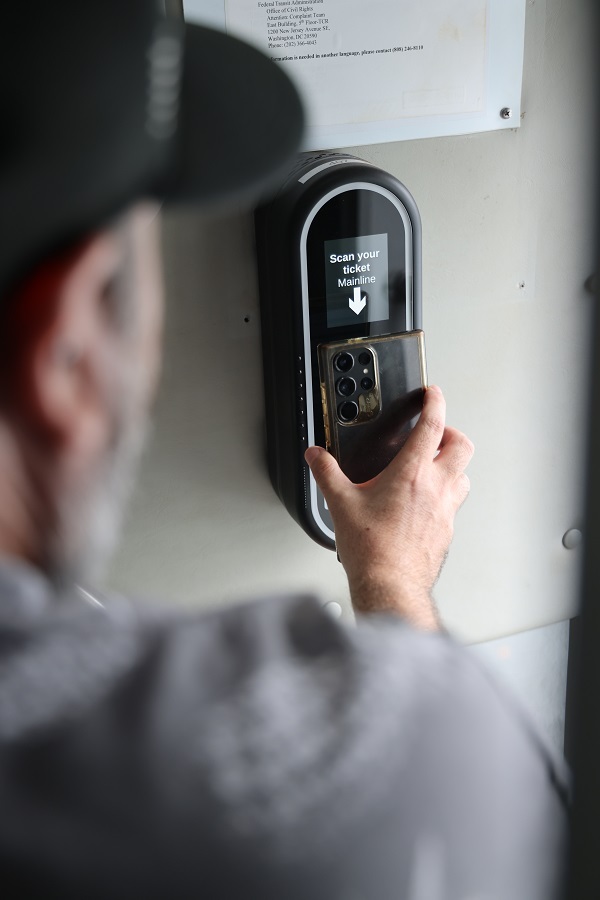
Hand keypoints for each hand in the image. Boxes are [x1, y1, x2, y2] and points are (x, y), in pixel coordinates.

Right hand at [305, 386, 472, 629]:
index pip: (433, 426)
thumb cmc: (371, 550)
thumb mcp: (340, 504)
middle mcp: (436, 488)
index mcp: (411, 474)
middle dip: (450, 433)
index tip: (434, 394)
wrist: (391, 586)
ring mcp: (445, 510)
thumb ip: (326, 473)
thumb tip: (315, 456)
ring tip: (433, 465)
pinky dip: (446, 492)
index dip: (436, 403)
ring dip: (452, 464)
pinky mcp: (446, 530)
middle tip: (435, 433)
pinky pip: (455, 502)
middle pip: (461, 446)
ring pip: (464, 475)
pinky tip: (427, 501)